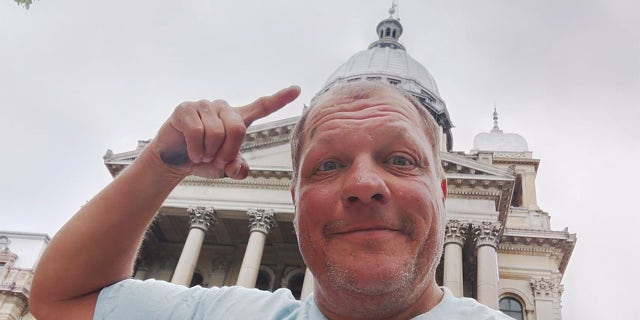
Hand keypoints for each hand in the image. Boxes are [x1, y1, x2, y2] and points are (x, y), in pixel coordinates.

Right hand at [150, 85, 299, 178]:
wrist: (174, 160)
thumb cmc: (203, 160)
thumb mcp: (225, 169)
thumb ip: (237, 169)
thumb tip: (238, 168)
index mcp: (238, 119)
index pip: (262, 106)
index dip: (279, 99)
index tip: (297, 89)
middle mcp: (224, 108)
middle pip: (238, 128)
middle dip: (227, 152)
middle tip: (216, 160)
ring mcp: (204, 105)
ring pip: (216, 132)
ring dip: (208, 152)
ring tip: (202, 154)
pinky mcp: (186, 108)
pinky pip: (197, 132)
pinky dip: (196, 150)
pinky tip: (193, 153)